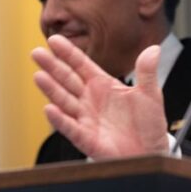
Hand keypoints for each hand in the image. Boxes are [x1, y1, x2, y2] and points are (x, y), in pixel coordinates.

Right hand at [31, 35, 169, 158]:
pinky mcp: (87, 139)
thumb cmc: (148, 123)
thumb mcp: (150, 94)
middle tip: (36, 52)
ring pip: (65, 101)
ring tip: (39, 76)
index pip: (81, 65)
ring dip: (52, 90)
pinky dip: (61, 120)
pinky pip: (71, 128)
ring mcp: (86, 118)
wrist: (150, 151)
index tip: (54, 39)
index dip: (68, 53)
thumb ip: (147, 72)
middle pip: (67, 80)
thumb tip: (154, 48)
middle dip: (52, 66)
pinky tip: (50, 109)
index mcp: (103, 85)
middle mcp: (90, 100)